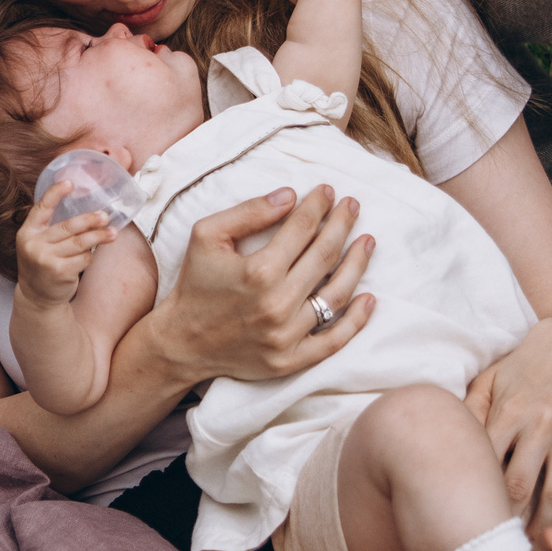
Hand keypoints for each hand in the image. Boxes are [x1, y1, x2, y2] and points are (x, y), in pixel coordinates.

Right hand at [15, 182, 116, 305]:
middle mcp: (34, 245)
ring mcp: (46, 259)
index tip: (70, 182)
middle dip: (89, 220)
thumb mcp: (39, 244)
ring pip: (80, 243)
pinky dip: (89, 257)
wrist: (37, 297)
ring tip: (112, 233)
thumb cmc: (43, 264)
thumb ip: (52, 228)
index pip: (41, 208)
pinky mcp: (59, 272)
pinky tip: (90, 256)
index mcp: (27, 232)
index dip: (55, 194)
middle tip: (105, 216)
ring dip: (99, 237)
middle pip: (68, 227)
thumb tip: (87, 211)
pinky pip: (84, 259)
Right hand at [145, 185, 375, 385]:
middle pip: (324, 255)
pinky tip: (369, 297)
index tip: (329, 191)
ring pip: (336, 294)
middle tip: (353, 206)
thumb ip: (248, 213)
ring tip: (367, 242)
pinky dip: (356, 320)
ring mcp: (287, 335)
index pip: (302, 228)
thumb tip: (290, 196)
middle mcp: (277, 303)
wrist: (182, 342)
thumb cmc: (195, 284)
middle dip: (342, 225)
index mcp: (258, 270)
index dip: (318, 205)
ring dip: (357, 264)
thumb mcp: (206, 236)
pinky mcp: (291, 360)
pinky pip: (335, 341)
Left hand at [464, 317, 551, 531]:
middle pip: (522, 485)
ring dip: (543, 524)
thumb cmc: (519, 369)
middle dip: (508, 520)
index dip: (479, 497)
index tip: (468, 520)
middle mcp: (541, 424)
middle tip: (496, 544)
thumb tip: (446, 442)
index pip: (489, 464)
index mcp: (509, 411)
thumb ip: (468, 412)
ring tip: (529, 544)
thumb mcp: (488, 381)